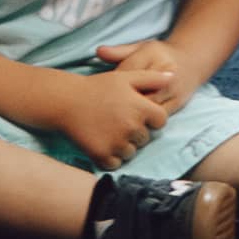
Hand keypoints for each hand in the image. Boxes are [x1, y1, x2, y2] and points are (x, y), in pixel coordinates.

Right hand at [47, 59, 166, 169]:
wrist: (66, 102)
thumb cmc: (97, 87)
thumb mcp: (125, 77)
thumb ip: (151, 78)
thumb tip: (172, 76)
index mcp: (141, 108)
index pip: (161, 121)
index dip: (151, 118)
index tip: (137, 113)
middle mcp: (132, 127)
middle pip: (145, 138)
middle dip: (136, 132)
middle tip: (118, 120)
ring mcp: (117, 143)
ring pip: (131, 152)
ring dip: (124, 145)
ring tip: (108, 130)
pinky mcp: (102, 155)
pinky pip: (115, 162)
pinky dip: (110, 156)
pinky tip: (101, 141)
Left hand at [91, 42, 195, 133]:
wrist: (192, 62)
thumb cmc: (160, 55)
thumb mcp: (141, 48)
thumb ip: (119, 52)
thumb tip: (98, 51)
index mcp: (152, 54)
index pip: (126, 72)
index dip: (112, 84)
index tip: (103, 91)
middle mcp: (165, 71)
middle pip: (137, 92)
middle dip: (121, 102)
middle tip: (107, 109)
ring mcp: (173, 89)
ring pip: (148, 107)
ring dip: (132, 114)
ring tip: (119, 118)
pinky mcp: (177, 103)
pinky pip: (158, 117)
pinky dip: (144, 121)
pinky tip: (134, 121)